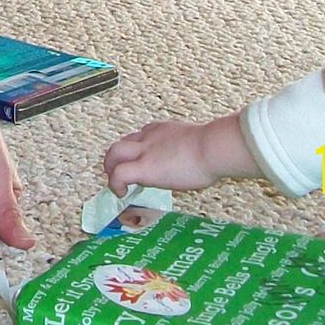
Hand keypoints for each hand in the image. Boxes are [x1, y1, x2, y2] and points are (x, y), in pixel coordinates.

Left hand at [103, 116, 247, 192]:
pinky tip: (121, 193)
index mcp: (162, 131)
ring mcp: (144, 151)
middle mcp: (149, 137)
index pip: (141, 136)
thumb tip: (200, 162)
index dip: (137, 150)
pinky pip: (120, 174)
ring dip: (110, 169)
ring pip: (114, 153)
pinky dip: (115, 184)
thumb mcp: (198, 144)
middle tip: (117, 173)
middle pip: (121, 143)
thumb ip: (190, 150)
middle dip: (115, 159)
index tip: (142, 161)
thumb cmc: (214, 148)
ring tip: (115, 185)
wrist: (212, 148)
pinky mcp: (144, 168)